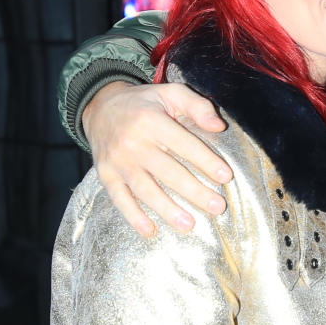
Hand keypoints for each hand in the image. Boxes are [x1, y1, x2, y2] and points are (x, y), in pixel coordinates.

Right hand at [82, 82, 231, 236]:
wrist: (100, 107)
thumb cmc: (144, 103)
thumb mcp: (170, 93)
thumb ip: (197, 106)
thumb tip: (219, 126)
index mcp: (151, 121)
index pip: (184, 144)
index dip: (206, 161)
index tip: (226, 177)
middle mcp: (133, 143)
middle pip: (168, 172)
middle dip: (195, 191)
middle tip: (217, 207)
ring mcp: (118, 162)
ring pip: (145, 189)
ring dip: (167, 210)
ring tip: (189, 225)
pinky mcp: (106, 175)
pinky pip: (119, 199)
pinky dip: (133, 216)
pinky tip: (150, 231)